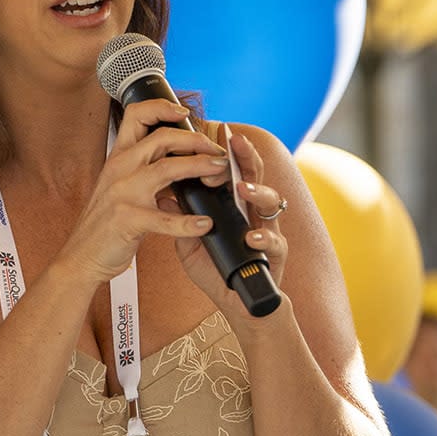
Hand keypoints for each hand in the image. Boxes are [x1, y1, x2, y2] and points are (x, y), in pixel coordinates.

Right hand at [57, 99, 228, 283]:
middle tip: (217, 150)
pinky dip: (188, 222)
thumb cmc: (105, 223)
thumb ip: (145, 171)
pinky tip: (204, 224)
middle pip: (162, 138)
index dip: (162, 108)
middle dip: (195, 139)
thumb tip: (180, 162)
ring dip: (199, 166)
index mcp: (119, 157)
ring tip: (219, 171)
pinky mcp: (128, 220)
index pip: (136, 115)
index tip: (184, 112)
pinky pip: (165, 218)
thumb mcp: (120, 187)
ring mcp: (123, 193)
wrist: (82, 255)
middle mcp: (120, 169)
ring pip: (168, 169)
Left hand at [158, 126, 288, 311]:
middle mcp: (254, 212)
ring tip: (242, 188)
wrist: (237, 303)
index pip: (233, 170)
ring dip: (258, 192)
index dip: (226, 151)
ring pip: (273, 203)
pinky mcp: (275, 254)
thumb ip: (180, 219)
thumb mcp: (191, 242)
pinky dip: (262, 238)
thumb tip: (161, 194)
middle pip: (256, 175)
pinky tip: (250, 237)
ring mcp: (268, 230)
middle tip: (235, 141)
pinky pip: (274, 242)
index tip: (214, 131)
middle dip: (247, 155)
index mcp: (234, 205)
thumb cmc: (217, 270)